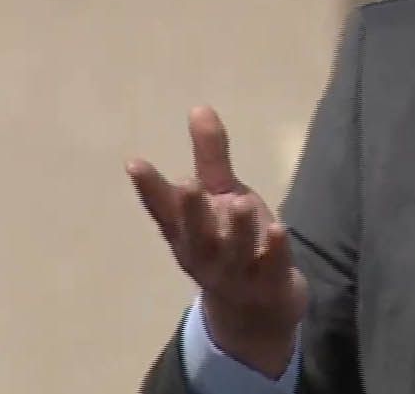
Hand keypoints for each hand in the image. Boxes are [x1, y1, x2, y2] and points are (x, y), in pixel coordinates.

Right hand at [126, 106, 307, 376]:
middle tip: (188, 184)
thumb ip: (211, 156)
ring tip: (239, 202)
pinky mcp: (270, 283)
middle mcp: (205, 256)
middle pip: (196, 236)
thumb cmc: (233, 240)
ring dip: (236, 230)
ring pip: (234, 254)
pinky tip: (279, 229)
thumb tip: (200, 107)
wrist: (259, 307)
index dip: (149, 190)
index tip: (135, 162)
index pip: (164, 212)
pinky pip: (272, 267)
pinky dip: (274, 250)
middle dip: (191, 212)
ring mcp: (237, 274)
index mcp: (186, 235)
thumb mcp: (221, 195)